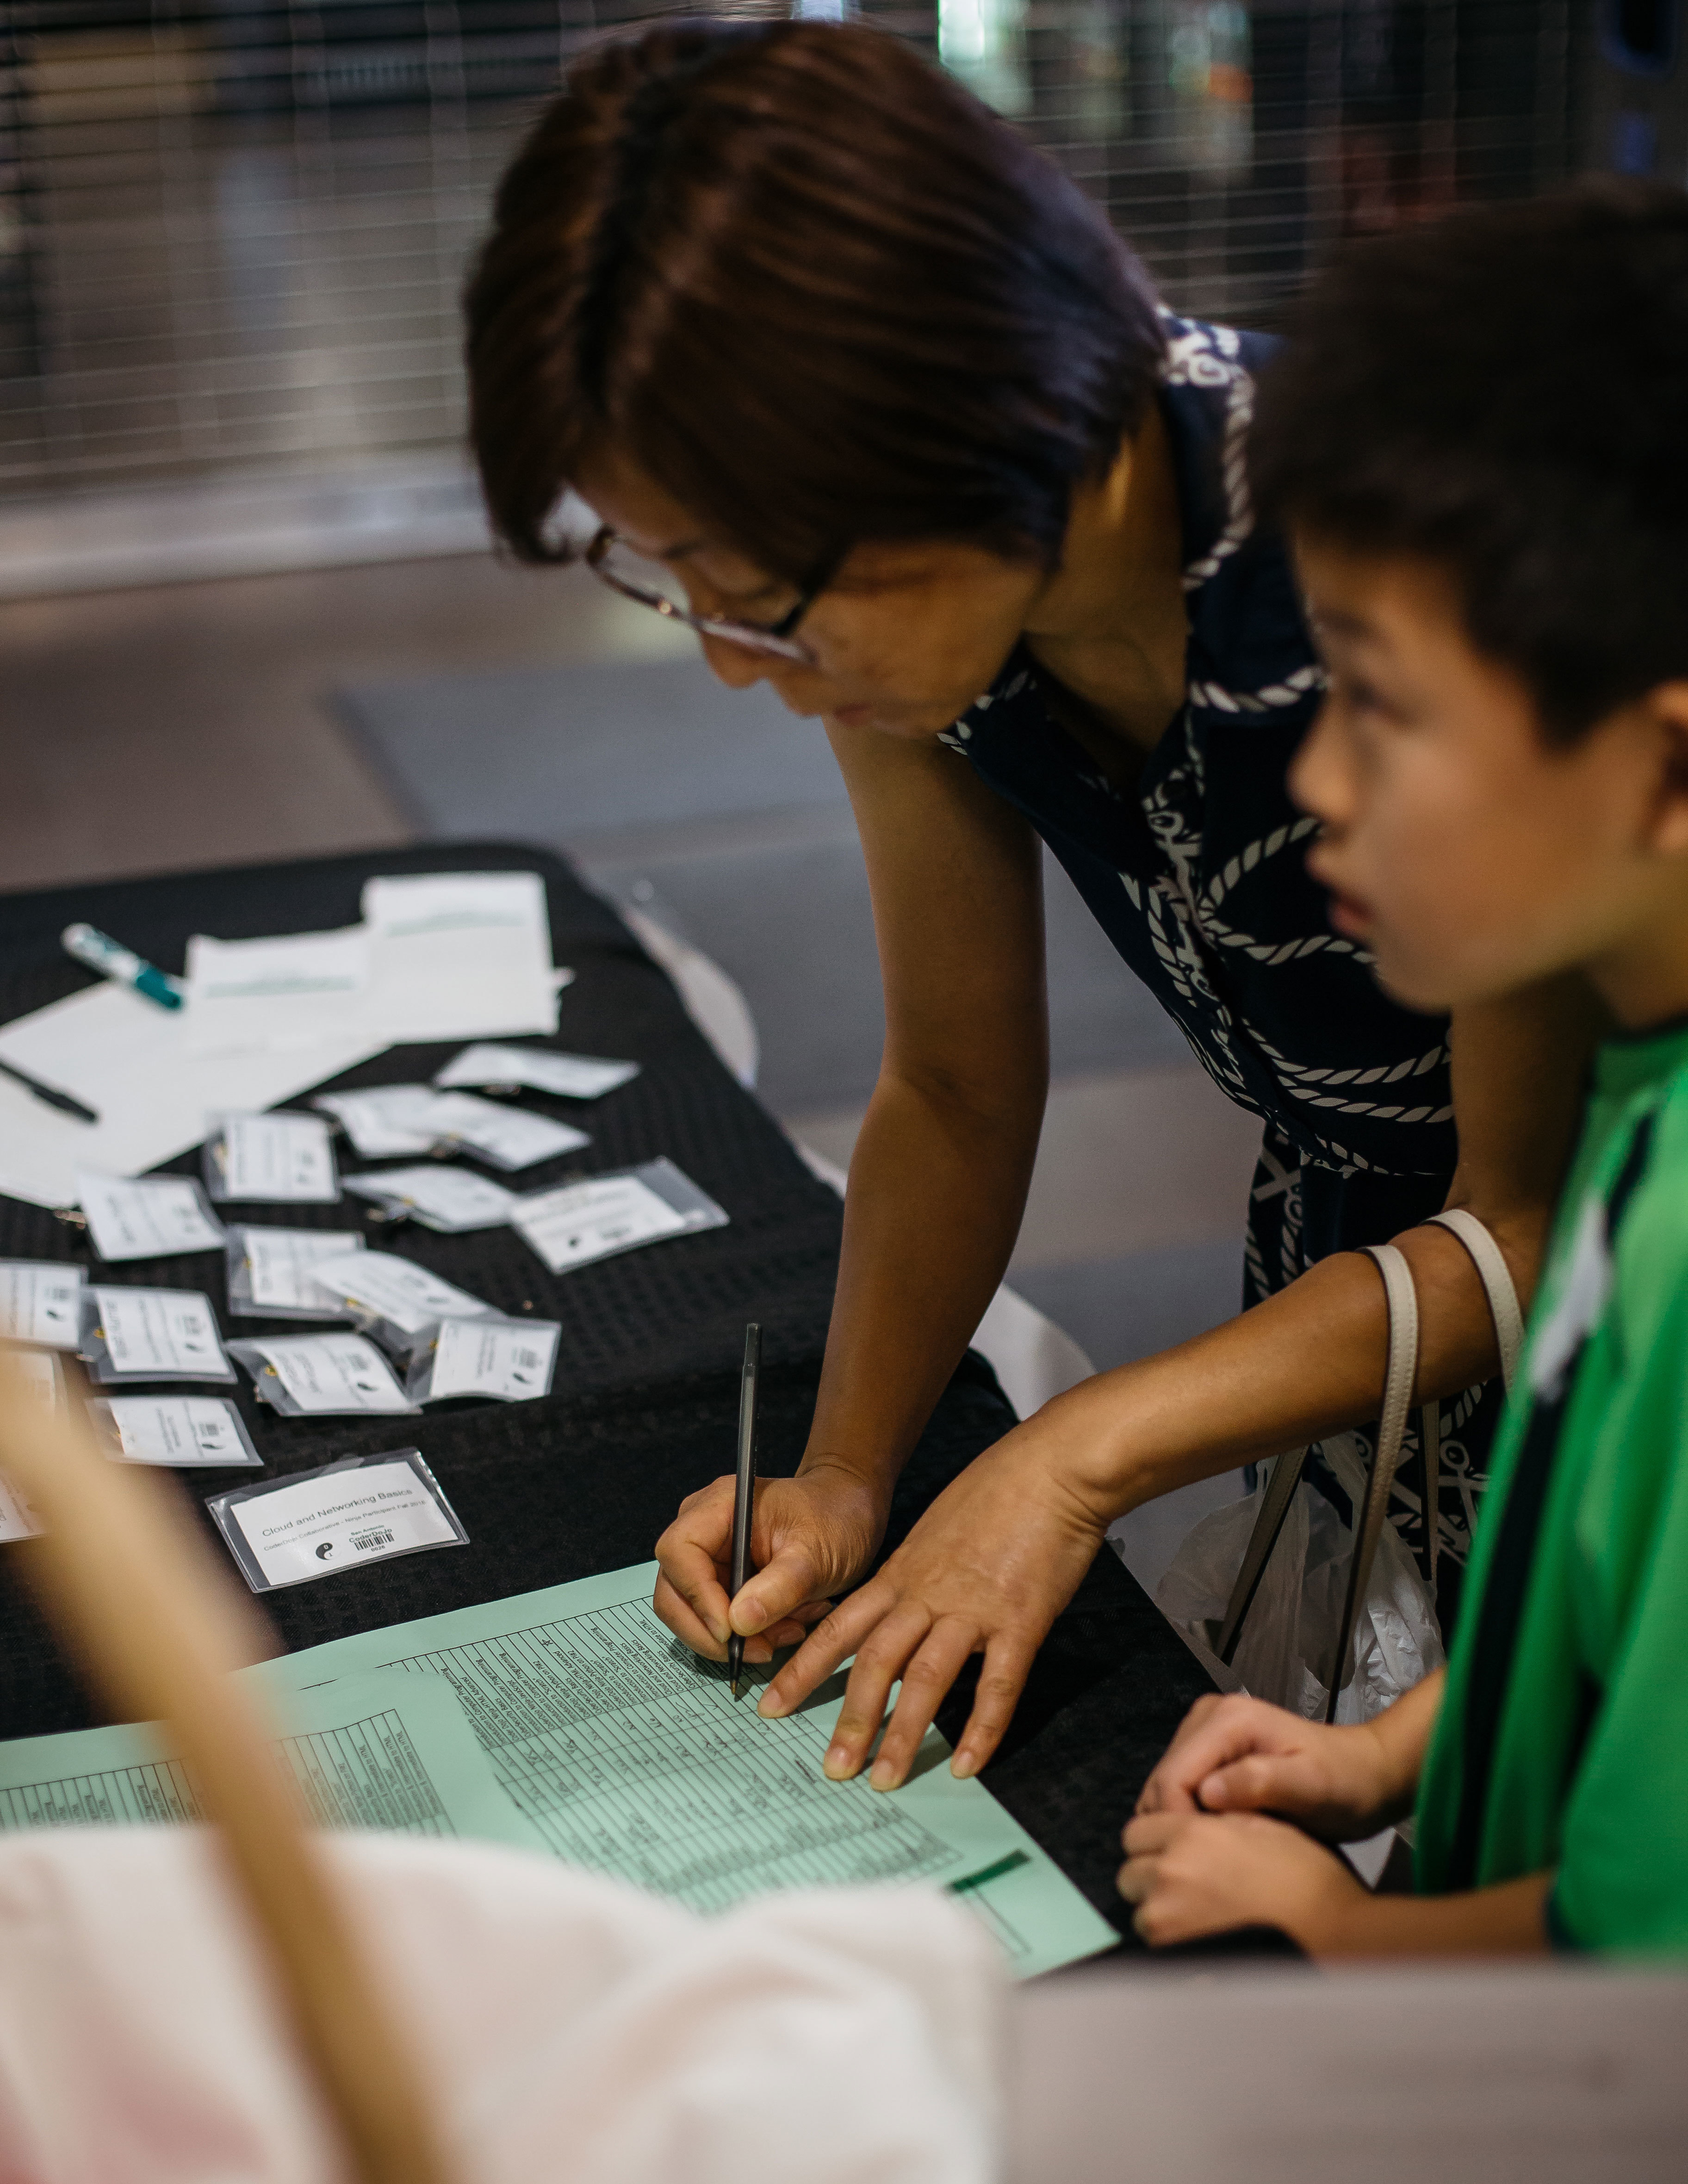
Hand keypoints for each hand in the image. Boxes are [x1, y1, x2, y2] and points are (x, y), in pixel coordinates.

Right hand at [653, 1460, 888, 1664]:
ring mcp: (709, 1558)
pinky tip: (785, 1627)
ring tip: (787, 1633)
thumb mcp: (817, 1554)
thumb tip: (737, 1624)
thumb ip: (780, 1586)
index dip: (697, 1597)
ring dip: (734, 1639)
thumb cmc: (835, 1519)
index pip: (679, 1553)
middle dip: (711, 1632)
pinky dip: (747, 1636)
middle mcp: (702, 1529)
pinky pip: (716, 1621)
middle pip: (673, 1591)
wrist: (849, 1515)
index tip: (731, 1631)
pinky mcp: (720, 1582)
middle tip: (760, 1650)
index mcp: (719, 1506)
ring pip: (691, 1614)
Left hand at [755, 1427, 1107, 1789]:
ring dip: (902, 1733)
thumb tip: (901, 1615)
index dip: (805, 1670)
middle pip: (875, 1661)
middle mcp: (927, 1593)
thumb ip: (914, 1576)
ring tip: (885, 1780)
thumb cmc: (998, 1491)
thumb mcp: (936, 1530)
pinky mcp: (1020, 1620)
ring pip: (926, 1679)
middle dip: (849, 1718)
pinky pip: (998, 1684)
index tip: (772, 1706)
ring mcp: (973, 1608)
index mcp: (903, 1573)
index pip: (840, 1628)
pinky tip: (966, 1763)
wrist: (1051, 1468)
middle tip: (832, 1768)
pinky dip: (981, 1729)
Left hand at [1118, 1809, 1365, 1949]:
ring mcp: (1169, 1917)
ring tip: (1196, 1918)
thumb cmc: (1308, 1879)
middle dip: (1150, 1878)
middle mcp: (1172, 1871)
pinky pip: (1155, 1945)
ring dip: (1159, 1913)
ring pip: (1140, 1912)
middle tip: (1184, 1888)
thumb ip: (1221, 1818)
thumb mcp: (1266, 1826)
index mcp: (1192, 1833)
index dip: (1154, 1842)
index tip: (1171, 1853)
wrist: (1335, 1934)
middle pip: (1130, 1872)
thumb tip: (1200, 1812)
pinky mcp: (1177, 1955)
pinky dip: (1171, 1942)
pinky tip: (1202, 1940)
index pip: (1137, 1831)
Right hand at [1135, 1691, 1408, 1841]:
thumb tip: (1207, 1793)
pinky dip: (1191, 1817)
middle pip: (1164, 1781)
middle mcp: (1208, 1716)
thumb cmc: (1345, 1782)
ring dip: (1182, 1823)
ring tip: (1216, 1855)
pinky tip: (1219, 1839)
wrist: (1366, 1773)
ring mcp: (1206, 1732)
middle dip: (1177, 1825)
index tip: (1200, 1864)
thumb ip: (1261, 1784)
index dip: (1177, 1824)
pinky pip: (1182, 1789)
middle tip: (1208, 1866)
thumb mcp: (1312, 1786)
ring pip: (1168, 1787)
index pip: (1173, 1777)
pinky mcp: (1210, 1750)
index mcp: (1227, 1719)